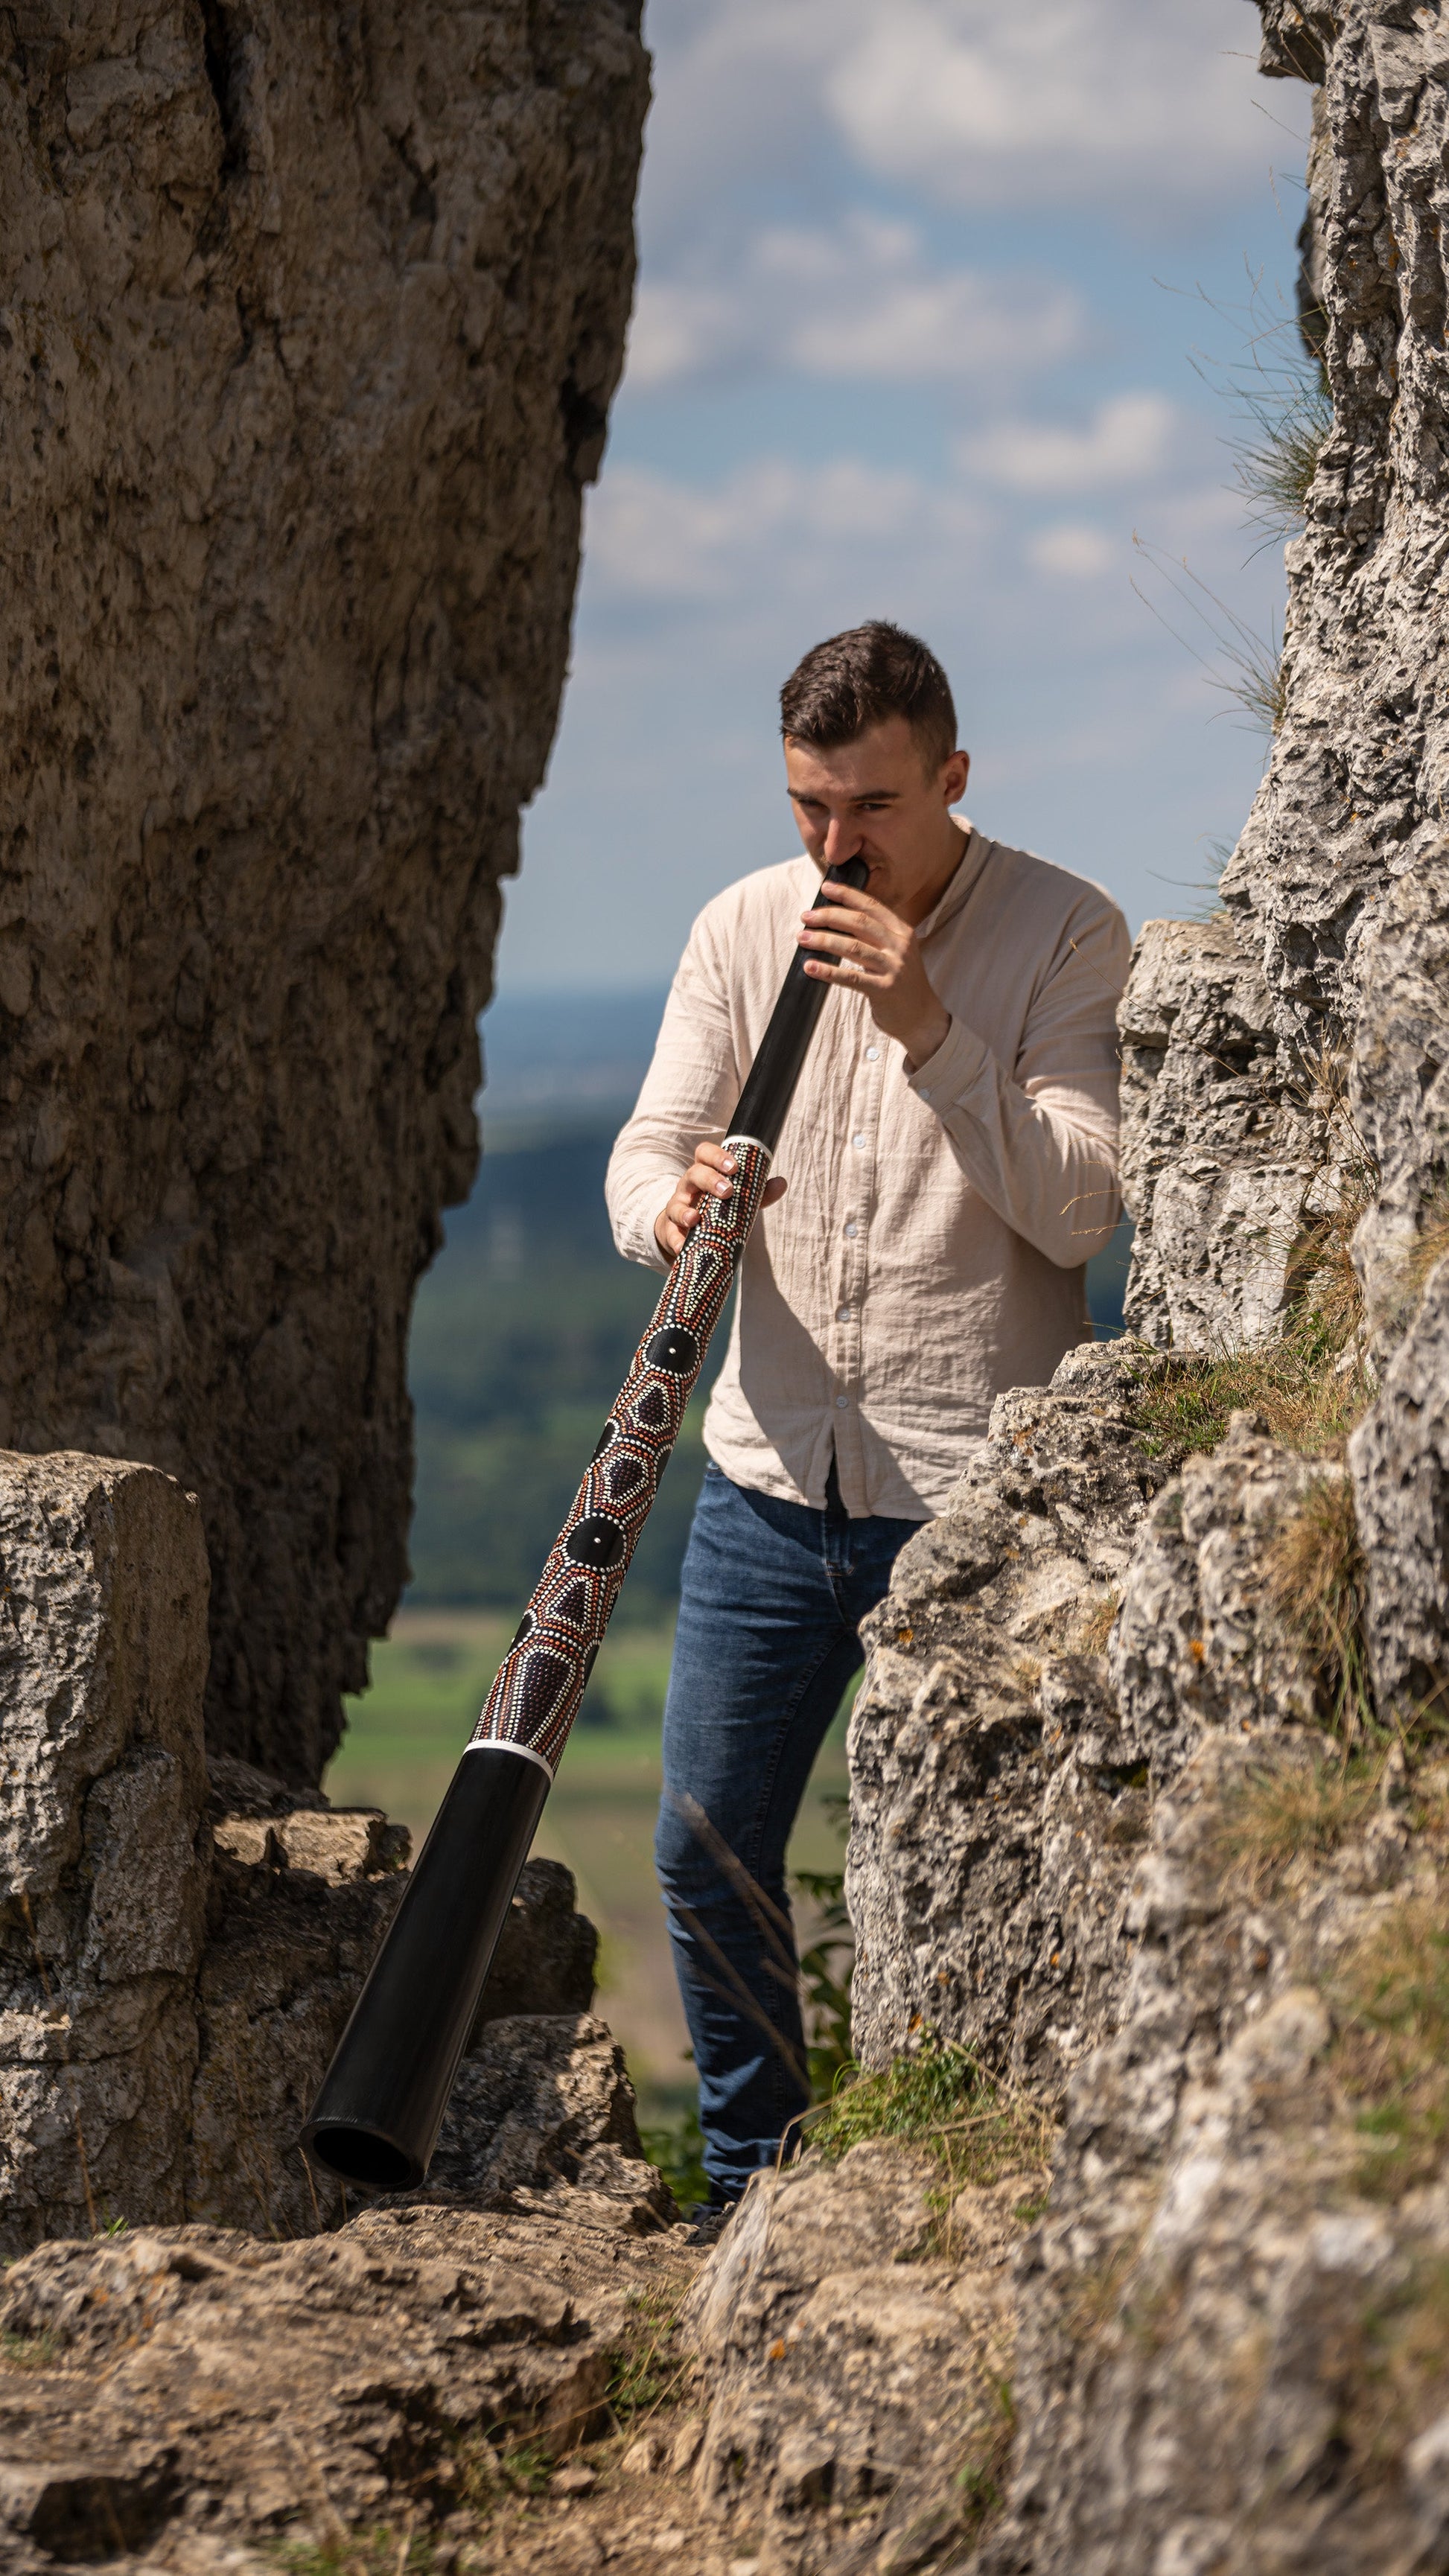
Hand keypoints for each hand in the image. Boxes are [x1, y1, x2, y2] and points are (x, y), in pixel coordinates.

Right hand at [654, 1139, 787, 1259]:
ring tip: (695, 1219)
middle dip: (709, 1180)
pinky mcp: (670, 1230)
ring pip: (676, 1204)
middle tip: (727, 1191)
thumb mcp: (735, 1198)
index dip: (717, 1156)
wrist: (684, 1229)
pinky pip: (671, 1234)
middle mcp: (688, 1187)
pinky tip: (684, 1247)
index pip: (705, 1154)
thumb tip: (782, 1183)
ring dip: (685, 1212)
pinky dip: (677, 1240)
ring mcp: (677, 1207)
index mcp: (704, 1173)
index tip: (734, 1167)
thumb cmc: (713, 1208)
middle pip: (693, 1174)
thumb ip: (757, 1191)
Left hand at [799, 879, 949, 1065]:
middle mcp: (900, 946)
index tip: (825, 888)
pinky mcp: (884, 990)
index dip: (847, 895)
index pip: (872, 906)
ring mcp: (894, 968)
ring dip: (823, 940)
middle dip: (828, 916)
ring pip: (852, 947)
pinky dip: (828, 971)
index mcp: (902, 932)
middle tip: (806, 917)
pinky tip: (810, 967)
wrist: (922, 1017)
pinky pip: (851, 977)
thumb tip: (837, 919)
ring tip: (802, 938)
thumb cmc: (901, 983)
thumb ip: (875, 935)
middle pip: (859, 922)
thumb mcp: (896, 952)